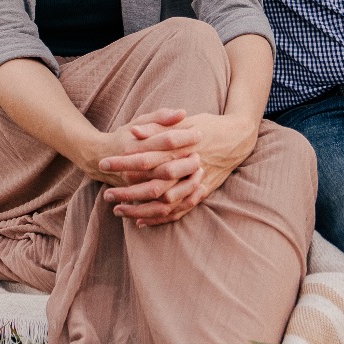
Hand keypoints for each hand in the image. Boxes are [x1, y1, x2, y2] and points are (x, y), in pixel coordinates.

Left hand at [99, 109, 258, 226]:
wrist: (239, 138)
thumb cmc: (209, 125)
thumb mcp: (185, 121)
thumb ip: (159, 127)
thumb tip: (134, 132)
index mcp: (181, 149)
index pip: (147, 158)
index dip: (124, 162)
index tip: (105, 163)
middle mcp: (188, 170)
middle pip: (153, 186)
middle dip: (128, 192)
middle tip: (107, 195)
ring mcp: (196, 184)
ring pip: (165, 204)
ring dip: (140, 209)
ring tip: (118, 210)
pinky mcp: (201, 194)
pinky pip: (178, 211)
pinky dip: (159, 219)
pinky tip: (140, 222)